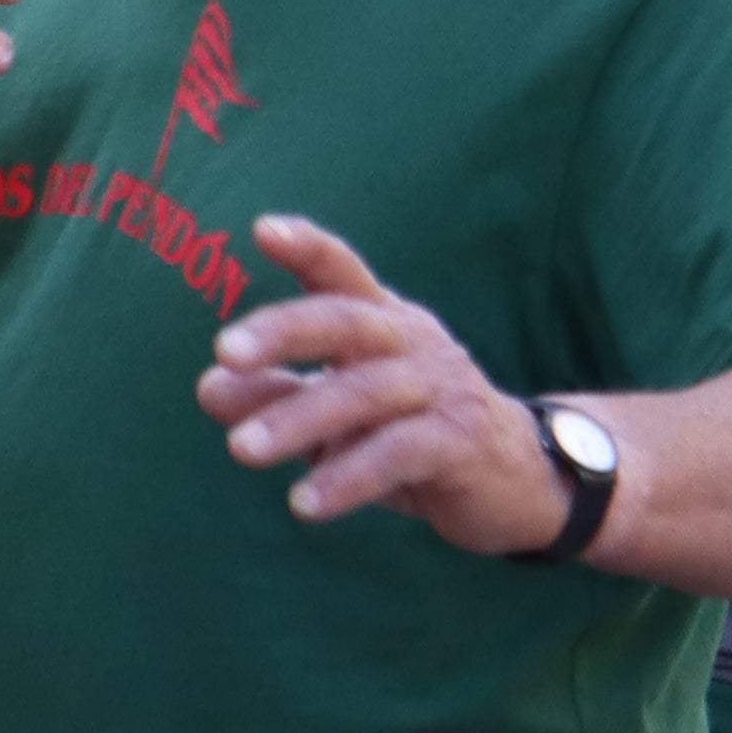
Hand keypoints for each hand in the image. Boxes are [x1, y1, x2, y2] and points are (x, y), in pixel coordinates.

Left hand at [200, 216, 572, 552]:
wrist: (521, 479)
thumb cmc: (416, 431)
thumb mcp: (342, 411)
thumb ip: (280, 393)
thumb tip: (209, 386)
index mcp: (384, 322)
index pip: (343, 273)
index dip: (308, 248)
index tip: (261, 229)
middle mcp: (413, 342)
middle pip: (347, 322)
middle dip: (283, 333)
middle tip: (223, 354)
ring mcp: (441, 389)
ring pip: (365, 393)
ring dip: (298, 419)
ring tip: (240, 450)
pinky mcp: (461, 443)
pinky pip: (399, 454)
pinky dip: (348, 477)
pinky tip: (304, 503)